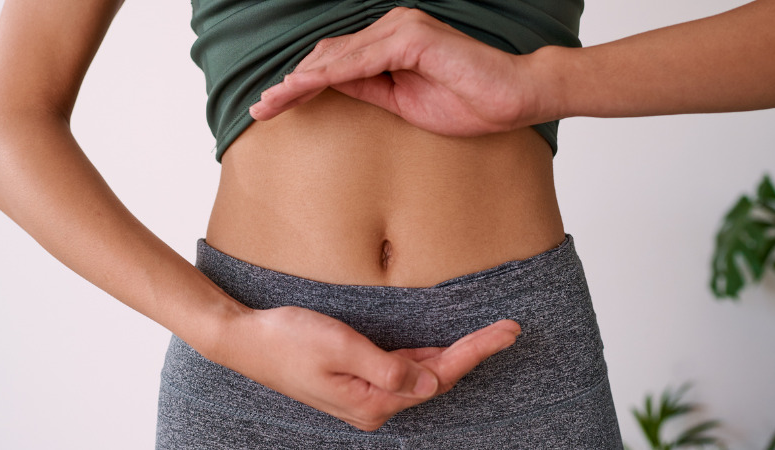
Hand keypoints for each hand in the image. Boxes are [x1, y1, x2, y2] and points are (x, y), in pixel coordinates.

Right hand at [213, 305, 519, 430]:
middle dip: (473, 353)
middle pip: (436, 379)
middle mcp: (373, 405)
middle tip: (507, 329)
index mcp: (372, 402)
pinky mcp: (356, 380)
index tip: (505, 332)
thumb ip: (388, 367)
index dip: (475, 352)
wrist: (246, 340)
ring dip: (453, 356)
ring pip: (421, 376)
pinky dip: (426, 358)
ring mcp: (365, 395)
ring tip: (487, 337)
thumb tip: (431, 382)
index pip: (438, 377)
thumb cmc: (288, 340)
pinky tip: (442, 349)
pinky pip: (402, 371)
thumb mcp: (340, 347)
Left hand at [249, 7, 548, 136]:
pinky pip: (362, 60)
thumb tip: (331, 88)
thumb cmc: (467, 102)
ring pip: (337, 56)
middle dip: (292, 83)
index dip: (303, 85)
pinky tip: (303, 90)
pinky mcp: (412, 38)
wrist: (513, 99)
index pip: (337, 62)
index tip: (275, 108)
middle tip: (261, 108)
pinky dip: (330, 75)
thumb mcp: (403, 102)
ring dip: (301, 81)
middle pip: (328, 55)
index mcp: (391, 43)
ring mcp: (402, 29)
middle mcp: (392, 28)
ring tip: (271, 103)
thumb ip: (369, 89)